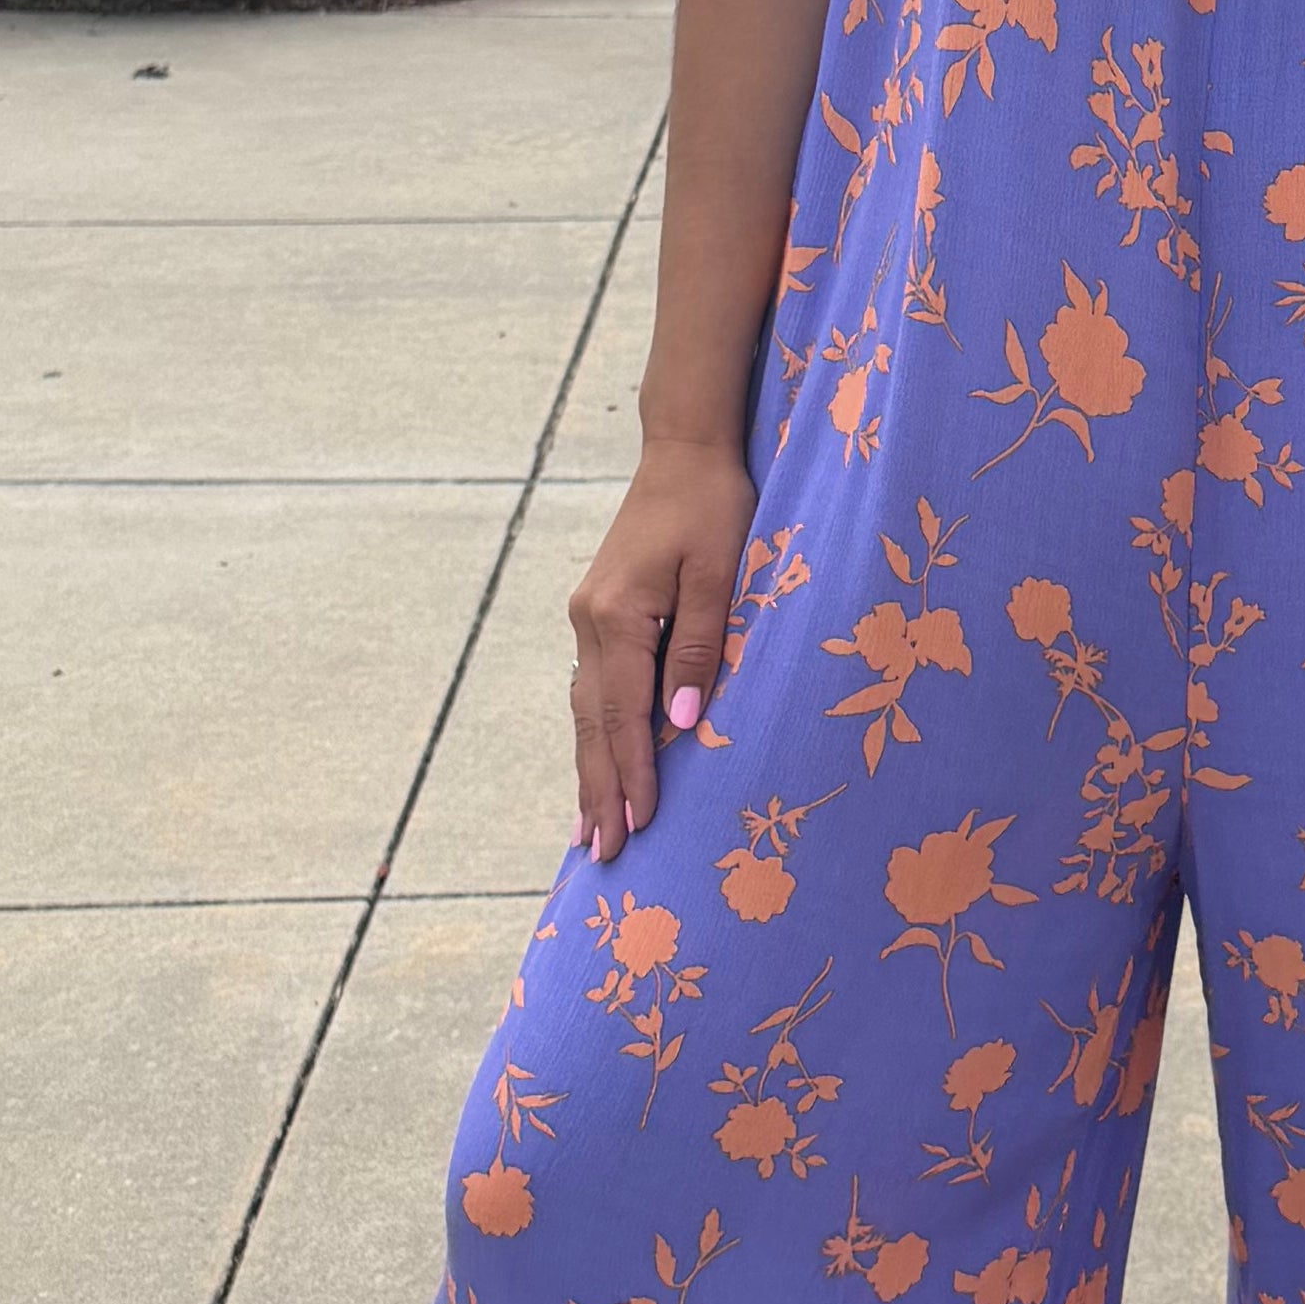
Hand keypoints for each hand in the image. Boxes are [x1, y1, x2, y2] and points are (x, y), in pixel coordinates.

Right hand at [566, 436, 756, 863]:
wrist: (683, 449)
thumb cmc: (715, 506)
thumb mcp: (720, 573)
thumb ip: (700, 647)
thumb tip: (681, 724)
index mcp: (618, 616)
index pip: (625, 715)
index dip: (631, 775)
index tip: (635, 828)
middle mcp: (590, 622)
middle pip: (592, 723)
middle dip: (599, 790)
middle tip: (600, 854)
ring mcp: (587, 617)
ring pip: (585, 709)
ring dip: (590, 769)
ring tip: (590, 828)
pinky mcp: (598, 612)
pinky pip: (591, 688)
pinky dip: (594, 732)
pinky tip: (598, 761)